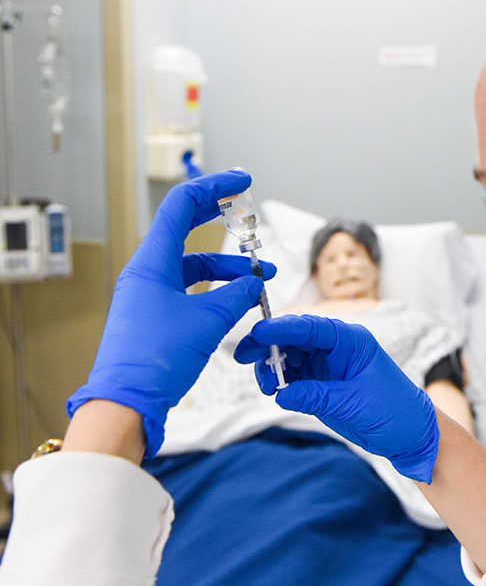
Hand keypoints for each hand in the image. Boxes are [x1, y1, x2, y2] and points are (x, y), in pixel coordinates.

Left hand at [66, 170, 275, 456]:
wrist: (126, 403)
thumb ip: (237, 296)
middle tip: (246, 212)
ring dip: (226, 267)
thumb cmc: (157, 359)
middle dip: (219, 218)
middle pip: (184, 228)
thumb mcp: (208, 322)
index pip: (183, 205)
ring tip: (259, 278)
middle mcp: (147, 272)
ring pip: (192, 265)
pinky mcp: (154, 316)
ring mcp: (149, 294)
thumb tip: (254, 282)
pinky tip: (237, 302)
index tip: (243, 182)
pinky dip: (214, 290)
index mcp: (152, 261)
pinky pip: (188, 290)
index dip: (215, 187)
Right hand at [234, 315, 438, 482]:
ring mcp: (325, 365)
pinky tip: (274, 391)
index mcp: (350, 340)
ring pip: (287, 355)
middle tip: (244, 356)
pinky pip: (291, 376)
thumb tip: (281, 393)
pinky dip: (278, 381)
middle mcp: (335, 347)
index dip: (281, 328)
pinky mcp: (319, 384)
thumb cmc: (394, 411)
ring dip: (271, 366)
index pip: (310, 327)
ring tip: (267, 384)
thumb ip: (316, 396)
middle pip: (292, 337)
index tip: (257, 334)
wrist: (410, 435)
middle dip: (267, 345)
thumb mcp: (354, 404)